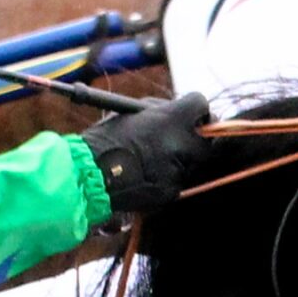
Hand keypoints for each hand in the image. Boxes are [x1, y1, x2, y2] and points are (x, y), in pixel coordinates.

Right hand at [84, 91, 217, 216]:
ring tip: (150, 158)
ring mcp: (179, 169)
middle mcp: (182, 144)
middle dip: (197, 138)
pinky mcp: (172, 190)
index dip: (197, 110)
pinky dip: (166, 177)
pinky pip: (177, 181)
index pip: (201, 105)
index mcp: (172, 118)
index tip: (191, 115)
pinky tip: (144, 175)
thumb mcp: (132, 112)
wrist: (89, 174)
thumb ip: (160, 109)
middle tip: (182, 139)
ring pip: (193, 162)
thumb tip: (178, 108)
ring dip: (180, 158)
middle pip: (207, 139)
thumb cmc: (106, 138)